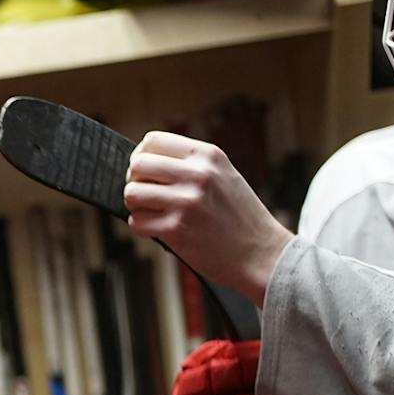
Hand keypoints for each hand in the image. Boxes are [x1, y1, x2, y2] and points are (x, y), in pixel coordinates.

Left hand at [124, 132, 296, 303]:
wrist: (261, 254)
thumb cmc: (240, 217)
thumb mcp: (224, 175)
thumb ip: (191, 164)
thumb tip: (146, 159)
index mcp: (208, 156)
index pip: (153, 141)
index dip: (142, 156)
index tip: (145, 171)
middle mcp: (197, 174)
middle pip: (138, 165)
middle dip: (135, 180)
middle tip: (146, 194)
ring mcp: (186, 202)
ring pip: (132, 193)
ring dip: (136, 205)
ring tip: (153, 212)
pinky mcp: (176, 229)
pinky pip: (137, 222)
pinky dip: (142, 227)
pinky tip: (159, 229)